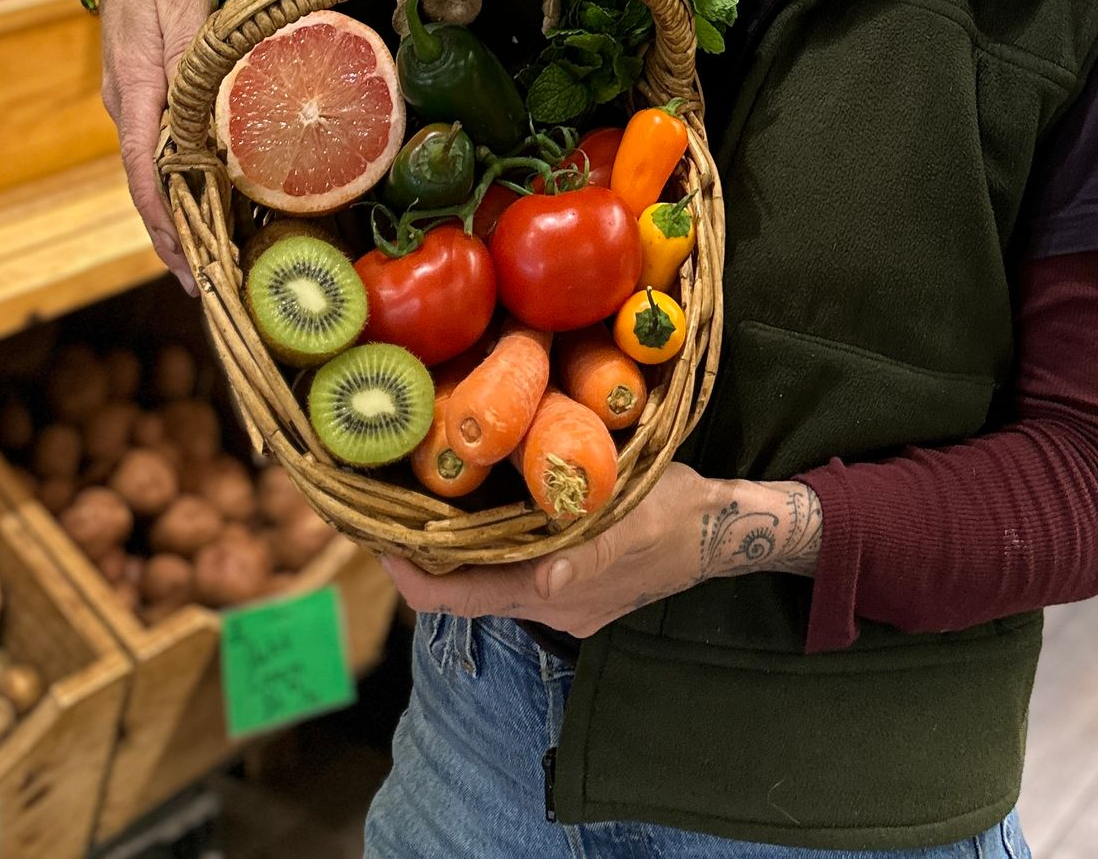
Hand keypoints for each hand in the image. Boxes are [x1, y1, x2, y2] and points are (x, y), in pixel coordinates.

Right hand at [99, 0, 216, 292]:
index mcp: (136, 88)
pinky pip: (162, 147)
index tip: (183, 260)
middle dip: (172, 235)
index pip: (142, 169)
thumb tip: (201, 112)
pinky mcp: (147, 95)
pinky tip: (209, 203)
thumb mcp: (186, 3)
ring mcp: (134, 102)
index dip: (162, 219)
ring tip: (212, 261)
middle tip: (206, 285)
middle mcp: (129, 104)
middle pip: (147, 183)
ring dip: (179, 214)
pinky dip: (182, 182)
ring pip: (154, 169)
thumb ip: (195, 55)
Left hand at [382, 465, 823, 638]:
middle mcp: (546, 607)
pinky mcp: (577, 594)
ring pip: (488, 581)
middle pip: (460, 590)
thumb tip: (545, 567)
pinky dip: (495, 546)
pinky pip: (518, 574)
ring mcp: (563, 606)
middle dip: (424, 550)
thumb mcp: (628, 509)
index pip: (449, 598)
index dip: (405, 569)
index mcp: (548, 590)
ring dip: (460, 547)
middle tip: (393, 497)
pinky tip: (494, 502)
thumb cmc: (674, 509)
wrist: (723, 530)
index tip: (374, 529)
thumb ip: (584, 542)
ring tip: (433, 491)